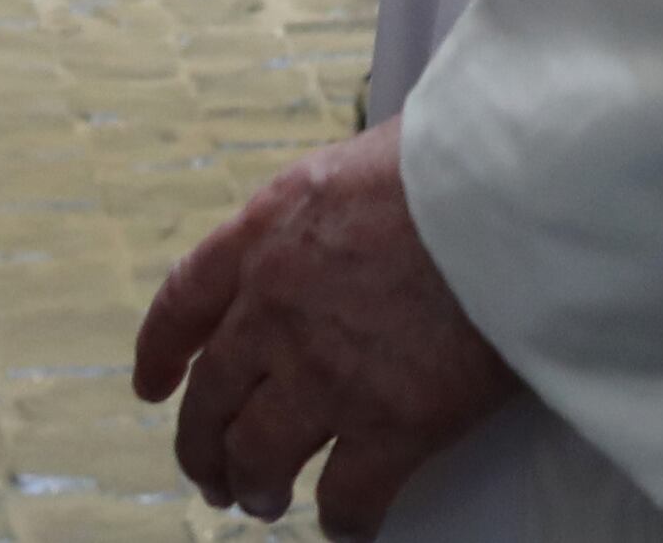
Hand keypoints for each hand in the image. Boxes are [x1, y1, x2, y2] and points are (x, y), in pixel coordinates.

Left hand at [132, 121, 522, 534]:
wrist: (510, 192)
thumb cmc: (452, 156)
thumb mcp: (357, 157)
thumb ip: (324, 206)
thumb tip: (336, 220)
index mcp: (264, 234)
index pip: (184, 302)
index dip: (160, 352)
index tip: (151, 387)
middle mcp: (276, 310)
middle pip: (212, 397)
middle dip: (203, 446)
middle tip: (213, 474)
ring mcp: (327, 373)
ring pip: (258, 456)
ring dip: (254, 486)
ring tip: (264, 500)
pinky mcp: (391, 424)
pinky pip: (347, 498)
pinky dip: (343, 522)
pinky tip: (347, 526)